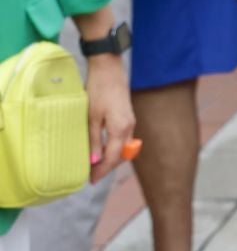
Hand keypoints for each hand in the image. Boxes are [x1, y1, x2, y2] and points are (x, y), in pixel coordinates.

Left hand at [84, 55, 135, 184]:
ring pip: (123, 148)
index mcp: (121, 129)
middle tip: (91, 175)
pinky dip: (114, 148)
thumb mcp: (92, 117)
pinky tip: (102, 148)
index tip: (91, 180)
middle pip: (121, 155)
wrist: (109, 70)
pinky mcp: (128, 117)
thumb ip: (94, 140)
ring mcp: (130, 122)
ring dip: (111, 158)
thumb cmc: (98, 91)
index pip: (113, 157)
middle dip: (108, 167)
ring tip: (95, 164)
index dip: (102, 171)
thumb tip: (94, 161)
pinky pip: (124, 139)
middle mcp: (129, 127)